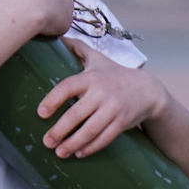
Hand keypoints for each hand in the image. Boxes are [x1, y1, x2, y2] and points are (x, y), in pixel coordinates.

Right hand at [0, 0, 71, 39]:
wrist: (29, 6)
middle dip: (45, 1)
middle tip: (29, 9)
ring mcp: (66, 5)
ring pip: (60, 10)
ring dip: (50, 14)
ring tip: (34, 21)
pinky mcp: (66, 21)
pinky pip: (61, 25)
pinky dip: (53, 28)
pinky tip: (42, 30)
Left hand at [36, 40, 169, 157]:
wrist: (147, 90)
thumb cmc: (115, 74)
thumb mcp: (98, 59)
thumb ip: (78, 49)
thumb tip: (58, 35)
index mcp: (92, 78)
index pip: (68, 87)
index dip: (53, 100)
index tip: (41, 113)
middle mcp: (102, 93)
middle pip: (76, 114)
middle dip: (59, 130)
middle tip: (46, 142)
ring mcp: (113, 109)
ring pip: (89, 130)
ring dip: (72, 143)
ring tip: (59, 153)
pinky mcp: (122, 123)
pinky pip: (104, 138)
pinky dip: (90, 147)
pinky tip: (78, 153)